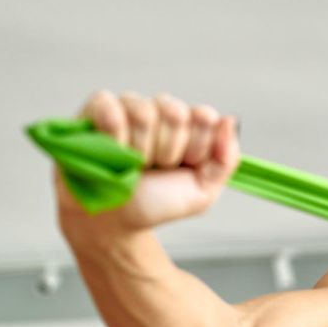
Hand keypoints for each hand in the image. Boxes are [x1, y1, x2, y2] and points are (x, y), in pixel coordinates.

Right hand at [55, 89, 239, 234]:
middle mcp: (162, 110)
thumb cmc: (156, 203)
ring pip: (144, 113)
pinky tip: (111, 152)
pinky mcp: (98, 107)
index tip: (184, 167)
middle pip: (175, 113)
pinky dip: (112, 137)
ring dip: (139, 150)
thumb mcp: (202, 191)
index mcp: (191, 126)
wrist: (114, 221)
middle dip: (167, 151)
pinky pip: (110, 108)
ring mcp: (130, 106)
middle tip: (155, 169)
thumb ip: (225, 159)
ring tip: (132, 165)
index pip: (204, 116)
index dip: (195, 148)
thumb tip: (229, 121)